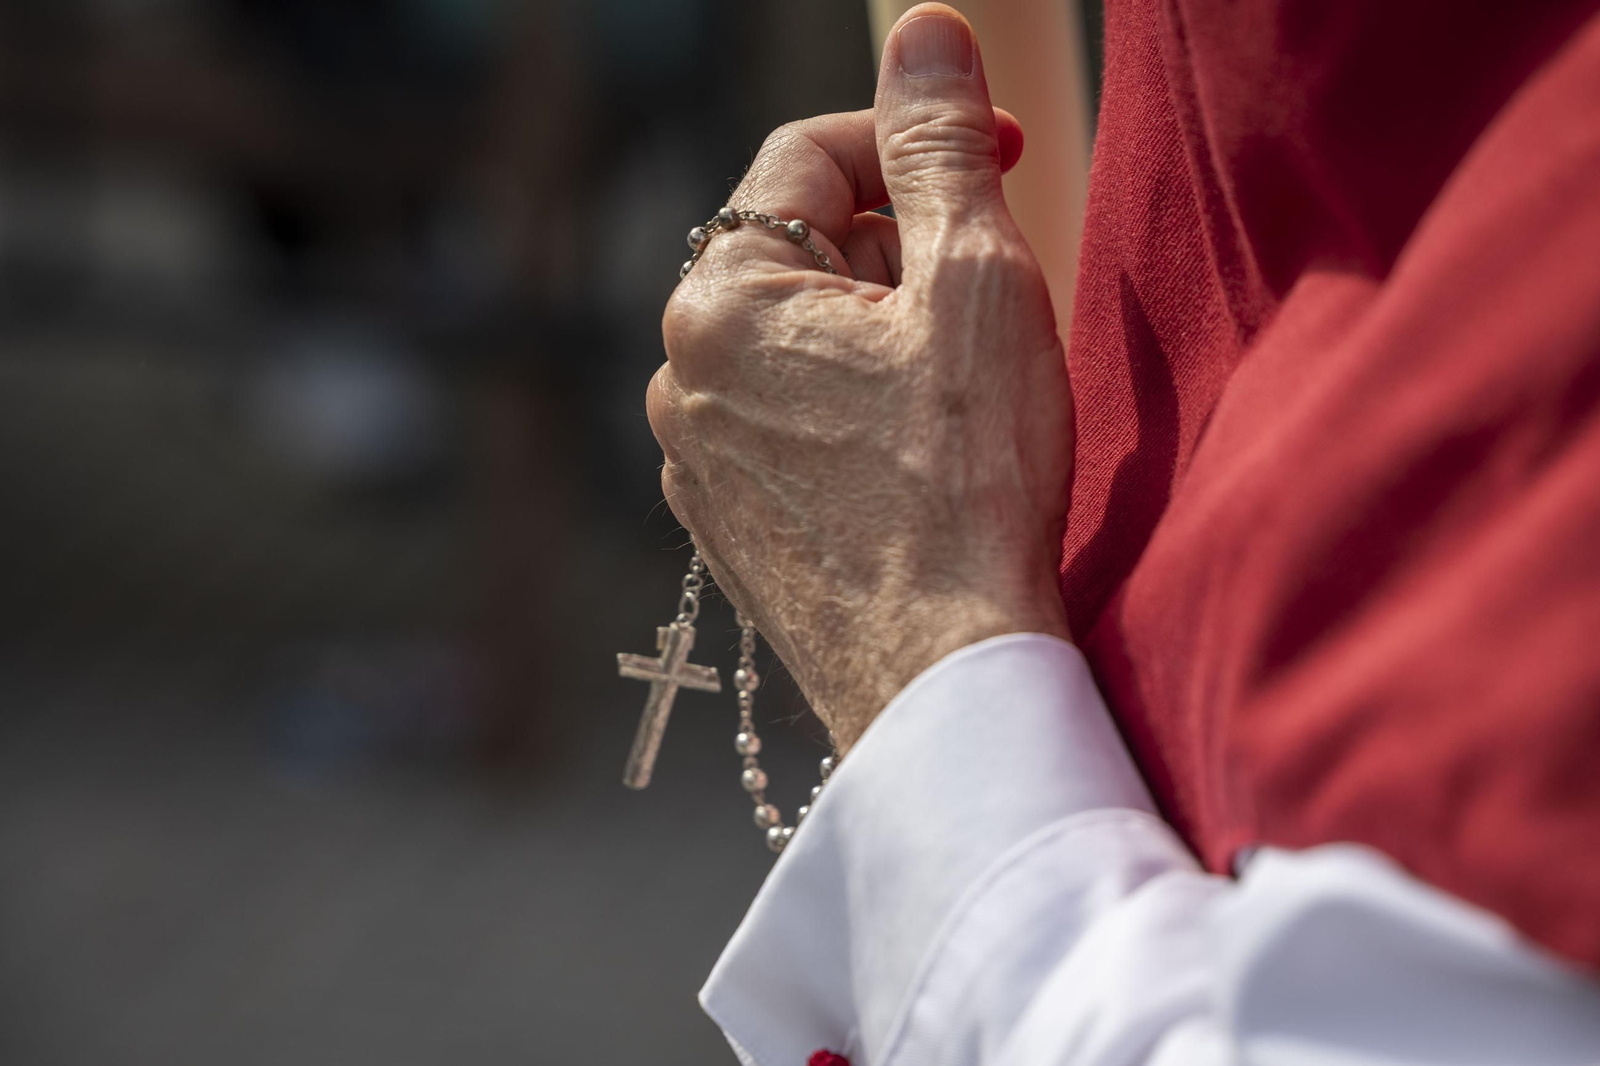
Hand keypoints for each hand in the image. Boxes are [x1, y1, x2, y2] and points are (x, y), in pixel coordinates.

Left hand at [648, 3, 1072, 750]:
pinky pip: (789, 420)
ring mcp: (696, 459)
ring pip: (797, 339)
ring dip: (878, 332)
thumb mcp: (973, 280)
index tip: (999, 155)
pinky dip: (851, 409)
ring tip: (956, 394)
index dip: (915, 139)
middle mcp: (679, 376)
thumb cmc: (969, 482)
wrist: (943, 677)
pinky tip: (916, 459)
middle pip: (800, 250)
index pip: (809, 156)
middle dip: (898, 248)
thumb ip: (939, 142)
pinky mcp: (728, 525)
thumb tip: (924, 30)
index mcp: (720, 301)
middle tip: (986, 302)